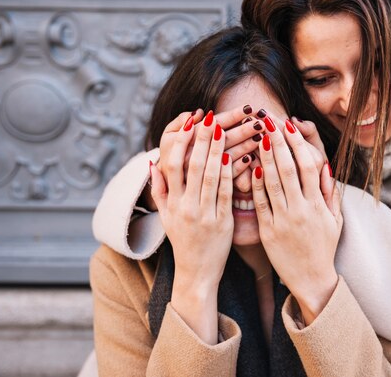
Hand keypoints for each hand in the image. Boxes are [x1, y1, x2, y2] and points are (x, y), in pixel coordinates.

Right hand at [150, 114, 232, 343]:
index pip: (174, 164)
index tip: (191, 121)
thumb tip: (152, 164)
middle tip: (211, 116)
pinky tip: (238, 155)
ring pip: (211, 175)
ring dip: (219, 149)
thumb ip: (159, 190)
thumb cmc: (183, 242)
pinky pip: (227, 193)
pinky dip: (231, 173)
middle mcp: (185, 206)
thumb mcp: (166, 217)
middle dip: (203, 138)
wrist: (196, 273)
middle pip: (193, 165)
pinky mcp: (222, 223)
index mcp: (172, 202)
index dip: (182, 140)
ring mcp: (203, 214)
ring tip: (227, 128)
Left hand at [251, 117, 342, 324]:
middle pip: (288, 168)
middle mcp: (301, 210)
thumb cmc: (323, 247)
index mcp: (318, 205)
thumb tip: (325, 166)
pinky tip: (249, 166)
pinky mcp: (268, 231)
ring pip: (272, 182)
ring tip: (255, 135)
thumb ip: (330, 193)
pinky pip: (260, 202)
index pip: (309, 165)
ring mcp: (283, 220)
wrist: (312, 280)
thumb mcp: (334, 220)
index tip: (288, 125)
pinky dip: (255, 183)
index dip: (298, 143)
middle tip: (267, 119)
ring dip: (263, 156)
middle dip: (277, 141)